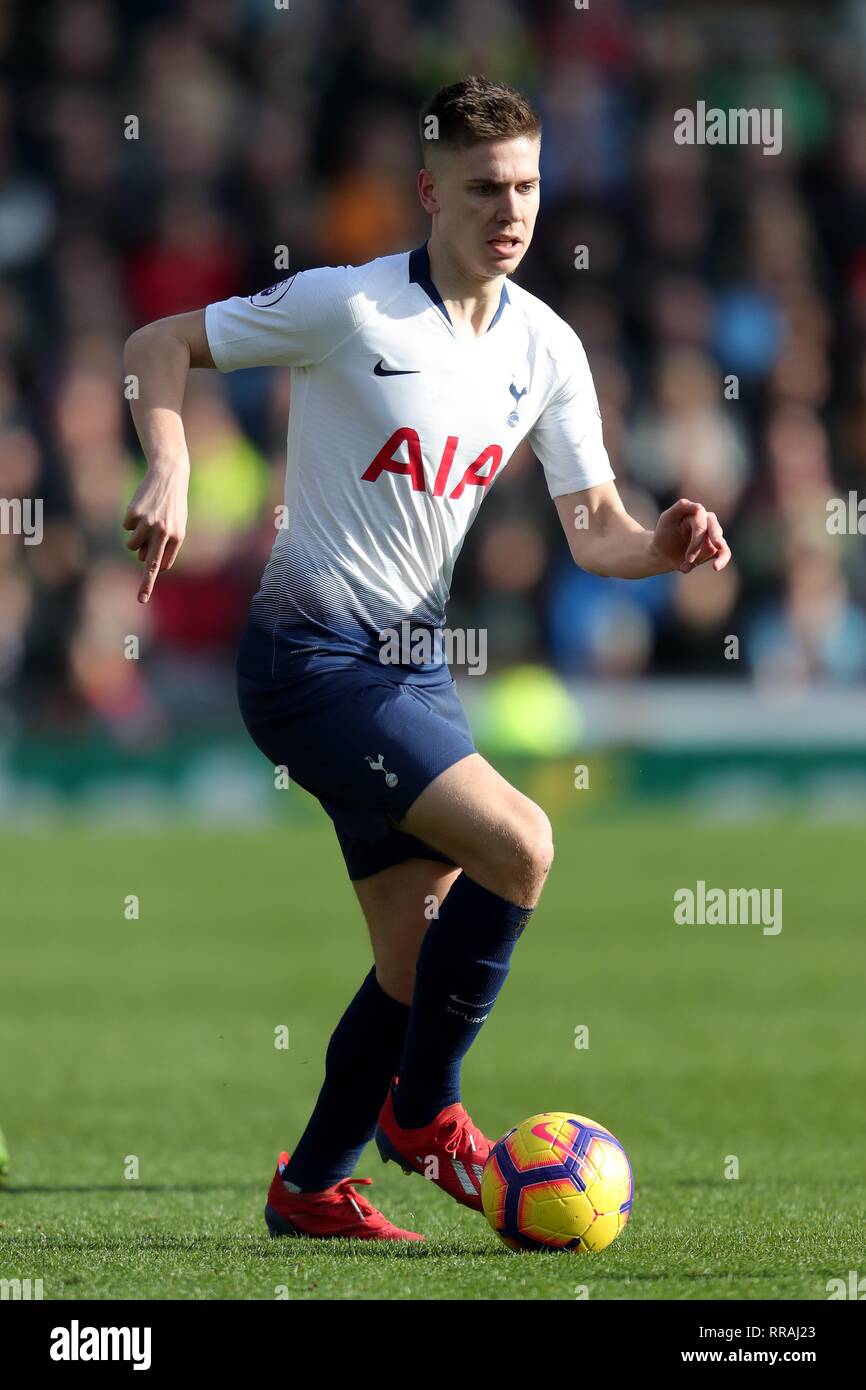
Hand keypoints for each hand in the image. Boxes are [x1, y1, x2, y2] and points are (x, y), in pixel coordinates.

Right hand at [122, 462, 188, 602]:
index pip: (161, 566)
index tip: (141, 598)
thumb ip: (165, 545)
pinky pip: (126, 527)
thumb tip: (145, 559)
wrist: (169, 475)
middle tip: (141, 599)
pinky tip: (141, 507)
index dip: (149, 582)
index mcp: (177, 537)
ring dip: (135, 539)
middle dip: (146, 585)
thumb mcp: (177, 524)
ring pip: (132, 545)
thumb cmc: (173, 504)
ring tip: (146, 522)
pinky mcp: (134, 513)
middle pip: (150, 564)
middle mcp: (163, 532)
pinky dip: (131, 520)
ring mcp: (147, 523)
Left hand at [650, 498, 730, 574]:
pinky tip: (715, 567)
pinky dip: (721, 561)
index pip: (702, 521)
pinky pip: (724, 553)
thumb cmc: (664, 533)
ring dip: (701, 558)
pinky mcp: (716, 548)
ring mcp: (713, 535)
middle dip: (703, 547)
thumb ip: (680, 508)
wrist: (664, 552)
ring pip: (718, 545)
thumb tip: (698, 507)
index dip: (697, 537)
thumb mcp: (667, 518)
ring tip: (687, 566)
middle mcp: (708, 522)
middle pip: (714, 531)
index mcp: (697, 513)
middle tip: (691, 558)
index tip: (688, 553)